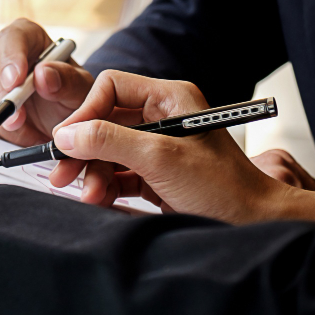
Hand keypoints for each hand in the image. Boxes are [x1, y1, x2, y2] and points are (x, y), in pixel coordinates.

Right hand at [0, 18, 94, 145]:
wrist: (59, 123)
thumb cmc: (68, 98)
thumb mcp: (79, 91)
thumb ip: (67, 81)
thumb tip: (42, 75)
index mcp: (25, 37)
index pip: (11, 38)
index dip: (10, 57)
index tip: (15, 81)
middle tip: (17, 121)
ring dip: (1, 122)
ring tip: (31, 135)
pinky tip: (16, 139)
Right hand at [48, 71, 314, 223]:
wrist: (254, 225)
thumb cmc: (224, 188)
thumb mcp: (161, 159)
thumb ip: (110, 141)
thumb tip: (67, 135)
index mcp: (169, 99)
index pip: (111, 88)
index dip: (86, 112)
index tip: (66, 141)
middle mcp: (161, 118)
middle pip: (103, 122)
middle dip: (82, 150)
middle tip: (61, 175)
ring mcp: (156, 147)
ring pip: (106, 152)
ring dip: (92, 174)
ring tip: (88, 197)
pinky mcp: (153, 175)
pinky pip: (116, 175)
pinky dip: (104, 188)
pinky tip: (99, 201)